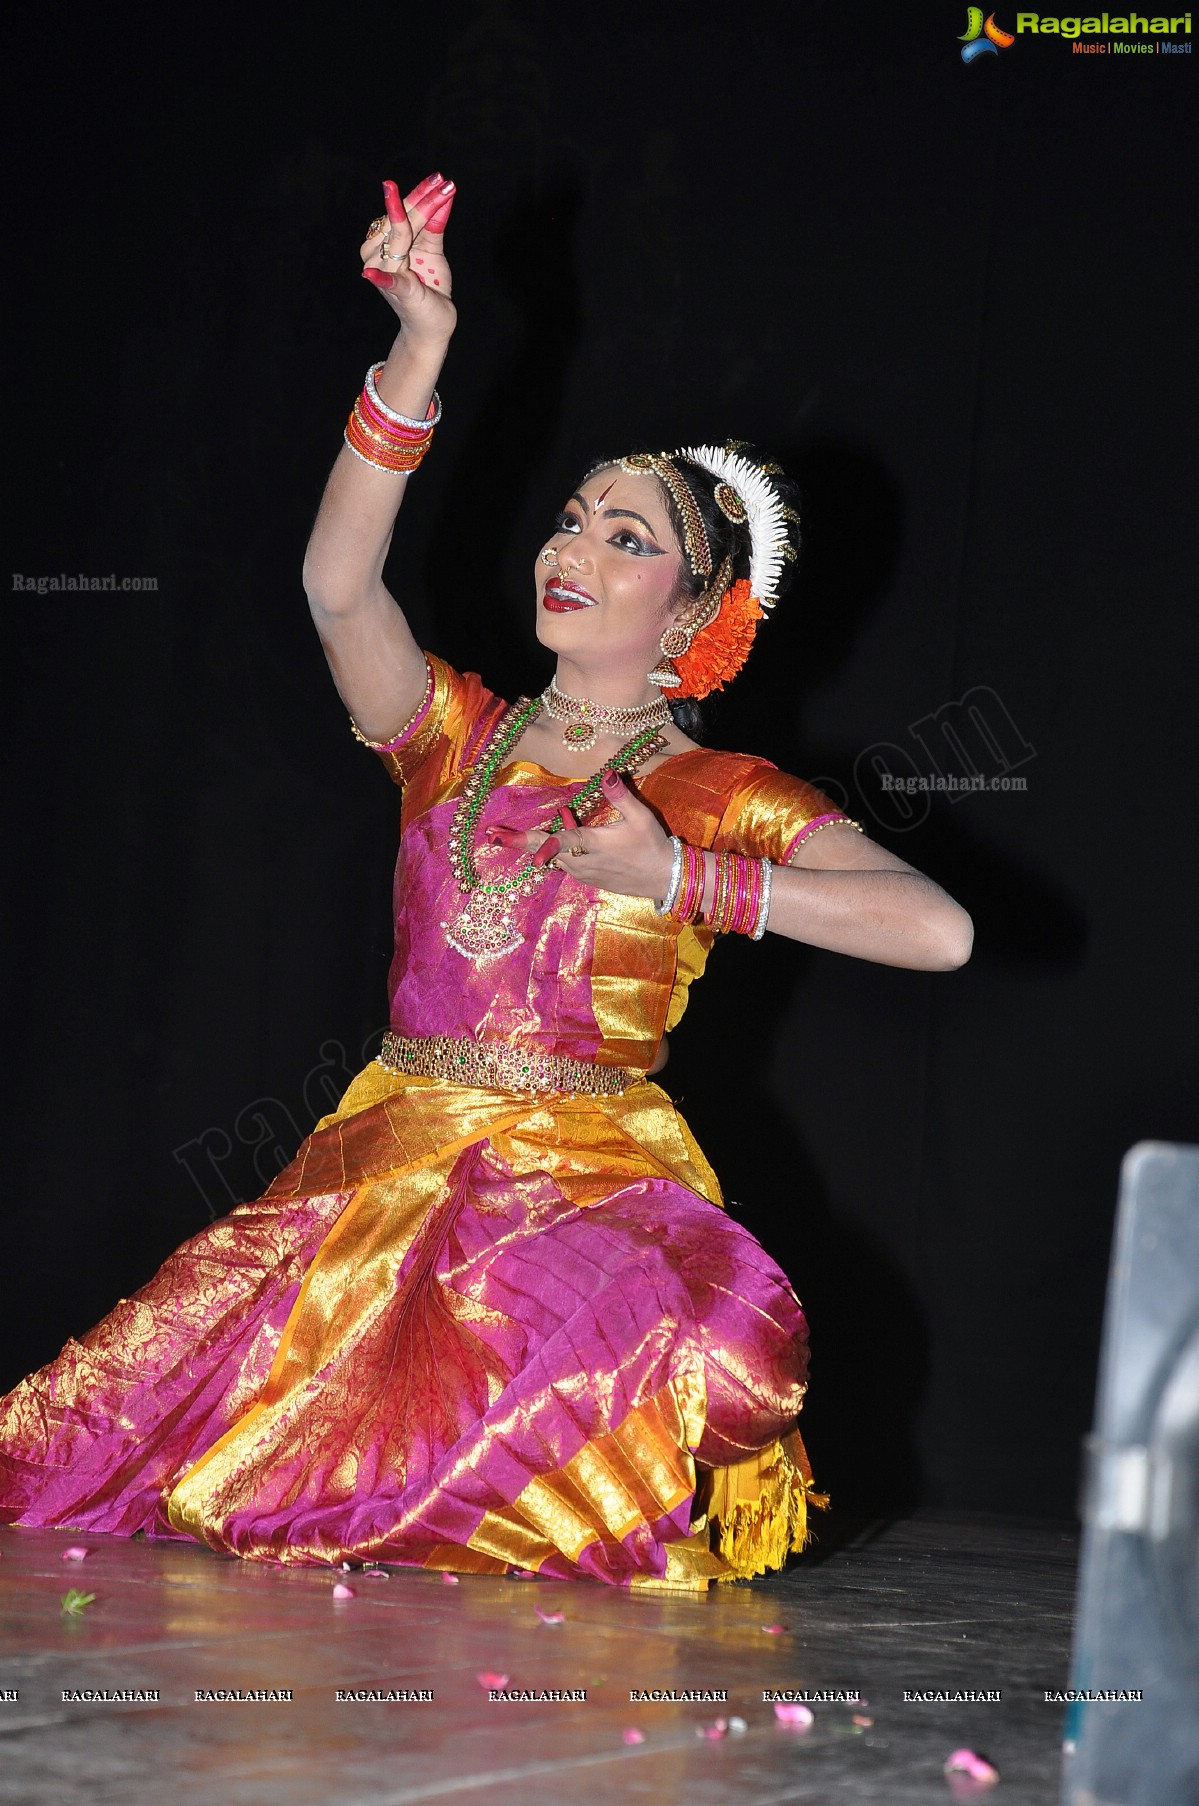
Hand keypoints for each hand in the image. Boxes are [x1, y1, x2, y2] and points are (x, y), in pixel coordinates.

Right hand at [360, 173, 456, 346]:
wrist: (431, 326)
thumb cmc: (429, 287)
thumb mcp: (433, 251)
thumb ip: (434, 225)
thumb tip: (444, 194)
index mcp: (388, 243)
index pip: (402, 213)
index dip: (419, 194)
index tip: (438, 178)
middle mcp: (380, 255)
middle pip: (399, 221)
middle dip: (422, 201)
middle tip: (443, 183)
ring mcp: (386, 273)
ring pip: (394, 239)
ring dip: (412, 218)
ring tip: (437, 198)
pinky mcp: (397, 292)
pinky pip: (387, 282)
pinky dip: (381, 278)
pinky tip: (372, 274)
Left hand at [485, 772, 676, 902]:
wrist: (664, 877)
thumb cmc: (653, 845)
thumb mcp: (640, 817)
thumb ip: (620, 794)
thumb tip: (606, 772)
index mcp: (593, 844)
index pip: (561, 841)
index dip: (540, 842)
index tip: (516, 845)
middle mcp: (582, 862)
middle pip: (544, 850)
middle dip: (517, 842)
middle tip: (491, 836)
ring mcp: (583, 872)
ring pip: (551, 856)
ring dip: (534, 843)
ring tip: (505, 834)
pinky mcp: (587, 877)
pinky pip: (563, 861)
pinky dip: (554, 847)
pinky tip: (562, 824)